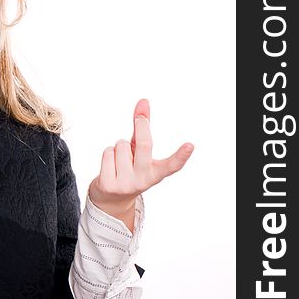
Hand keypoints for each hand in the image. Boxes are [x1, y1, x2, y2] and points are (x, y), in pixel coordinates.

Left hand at [88, 99, 193, 231]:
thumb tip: (143, 101)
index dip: (181, 155)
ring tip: (120, 159)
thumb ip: (142, 126)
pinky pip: (107, 153)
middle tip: (140, 118)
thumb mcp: (139, 148)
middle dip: (141, 126)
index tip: (190, 145)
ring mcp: (126, 184)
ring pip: (121, 145)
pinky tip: (110, 165)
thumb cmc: (130, 166)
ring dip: (118, 146)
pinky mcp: (109, 185)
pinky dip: (108, 154)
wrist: (111, 197)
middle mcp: (143, 180)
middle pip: (144, 145)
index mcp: (156, 173)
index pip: (172, 165)